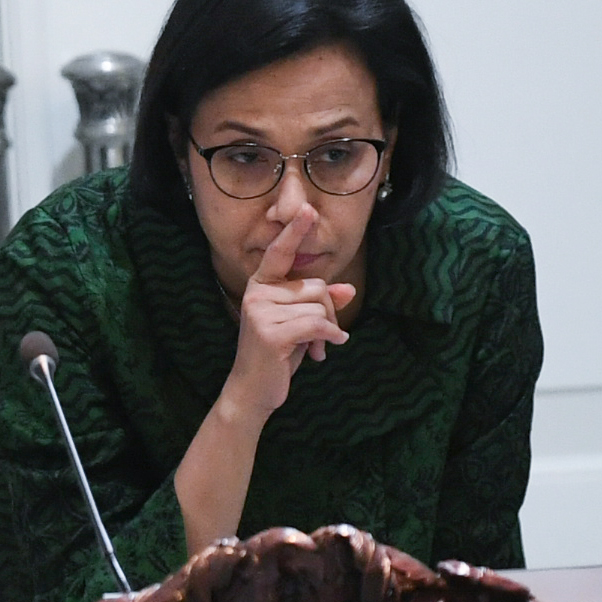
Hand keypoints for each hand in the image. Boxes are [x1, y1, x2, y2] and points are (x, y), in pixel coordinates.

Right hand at [223, 206, 353, 421]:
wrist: (253, 391)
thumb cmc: (278, 355)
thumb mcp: (302, 324)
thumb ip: (321, 304)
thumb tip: (348, 288)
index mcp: (261, 284)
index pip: (280, 252)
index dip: (294, 231)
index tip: (307, 209)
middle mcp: (257, 292)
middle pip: (316, 286)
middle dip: (329, 311)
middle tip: (324, 336)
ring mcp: (260, 311)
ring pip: (319, 306)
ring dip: (327, 330)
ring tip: (317, 348)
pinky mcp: (270, 332)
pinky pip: (316, 324)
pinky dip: (329, 337)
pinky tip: (325, 352)